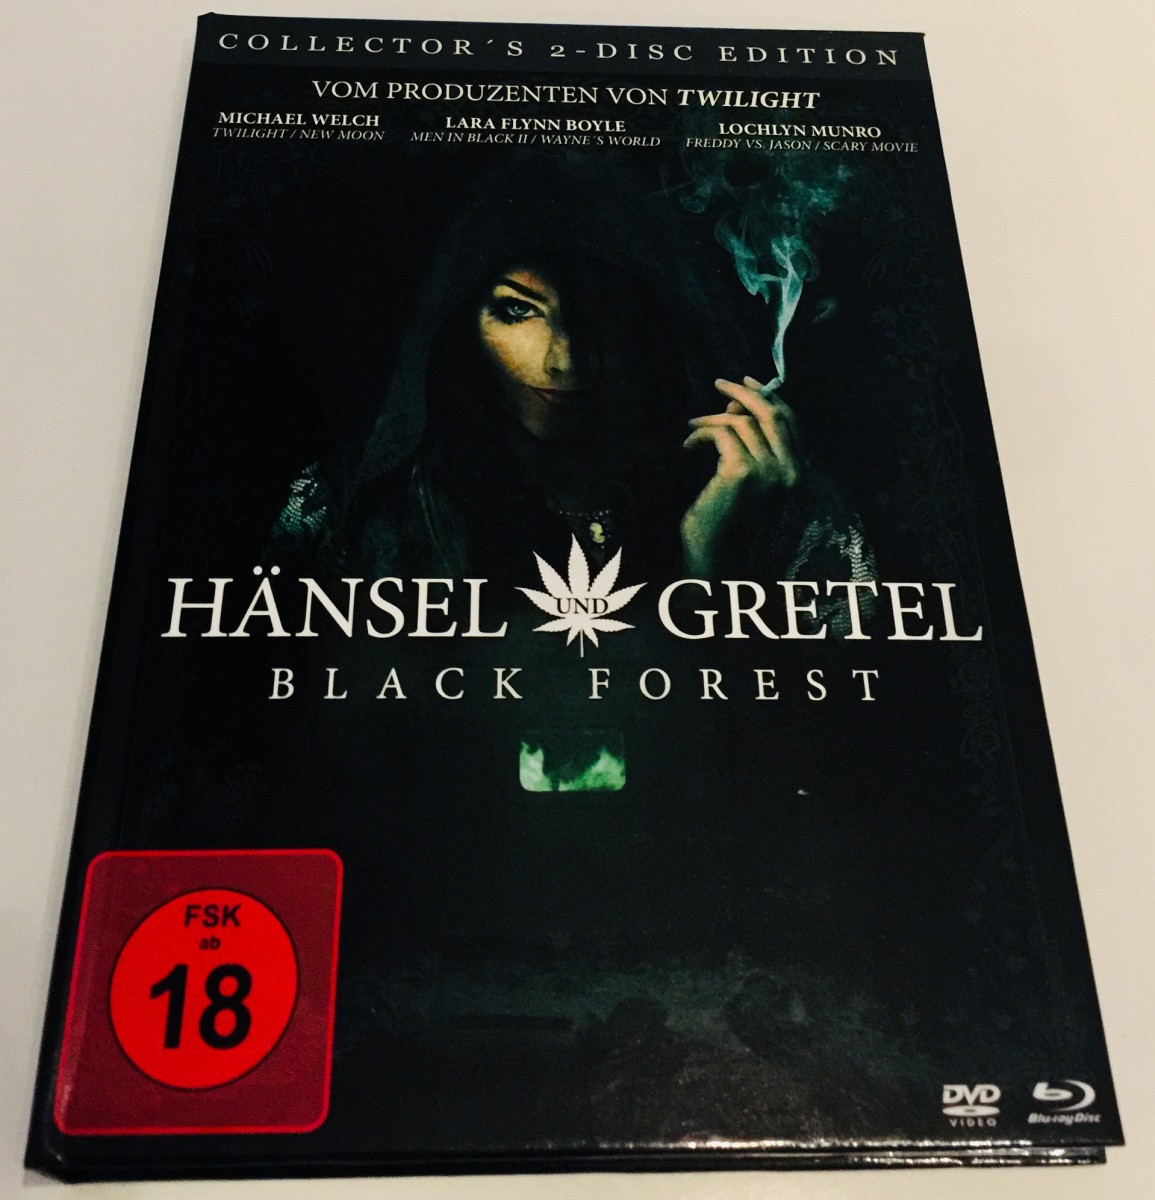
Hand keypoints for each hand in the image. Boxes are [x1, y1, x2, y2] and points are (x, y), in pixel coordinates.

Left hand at [680, 376, 801, 574]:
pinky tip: (688, 446)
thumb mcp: (747, 472)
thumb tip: (738, 406)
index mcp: (797, 471)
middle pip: (772, 414)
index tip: (746, 381)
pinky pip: (722, 435)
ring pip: (742, 423)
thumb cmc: (727, 514)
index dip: (769, 396)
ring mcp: (769, 471)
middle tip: (719, 384)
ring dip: (713, 419)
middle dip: (744, 394)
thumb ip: (752, 442)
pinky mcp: (742, 472)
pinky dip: (702, 434)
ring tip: (692, 426)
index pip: (790, 421)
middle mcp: (790, 470)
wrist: (715, 551)